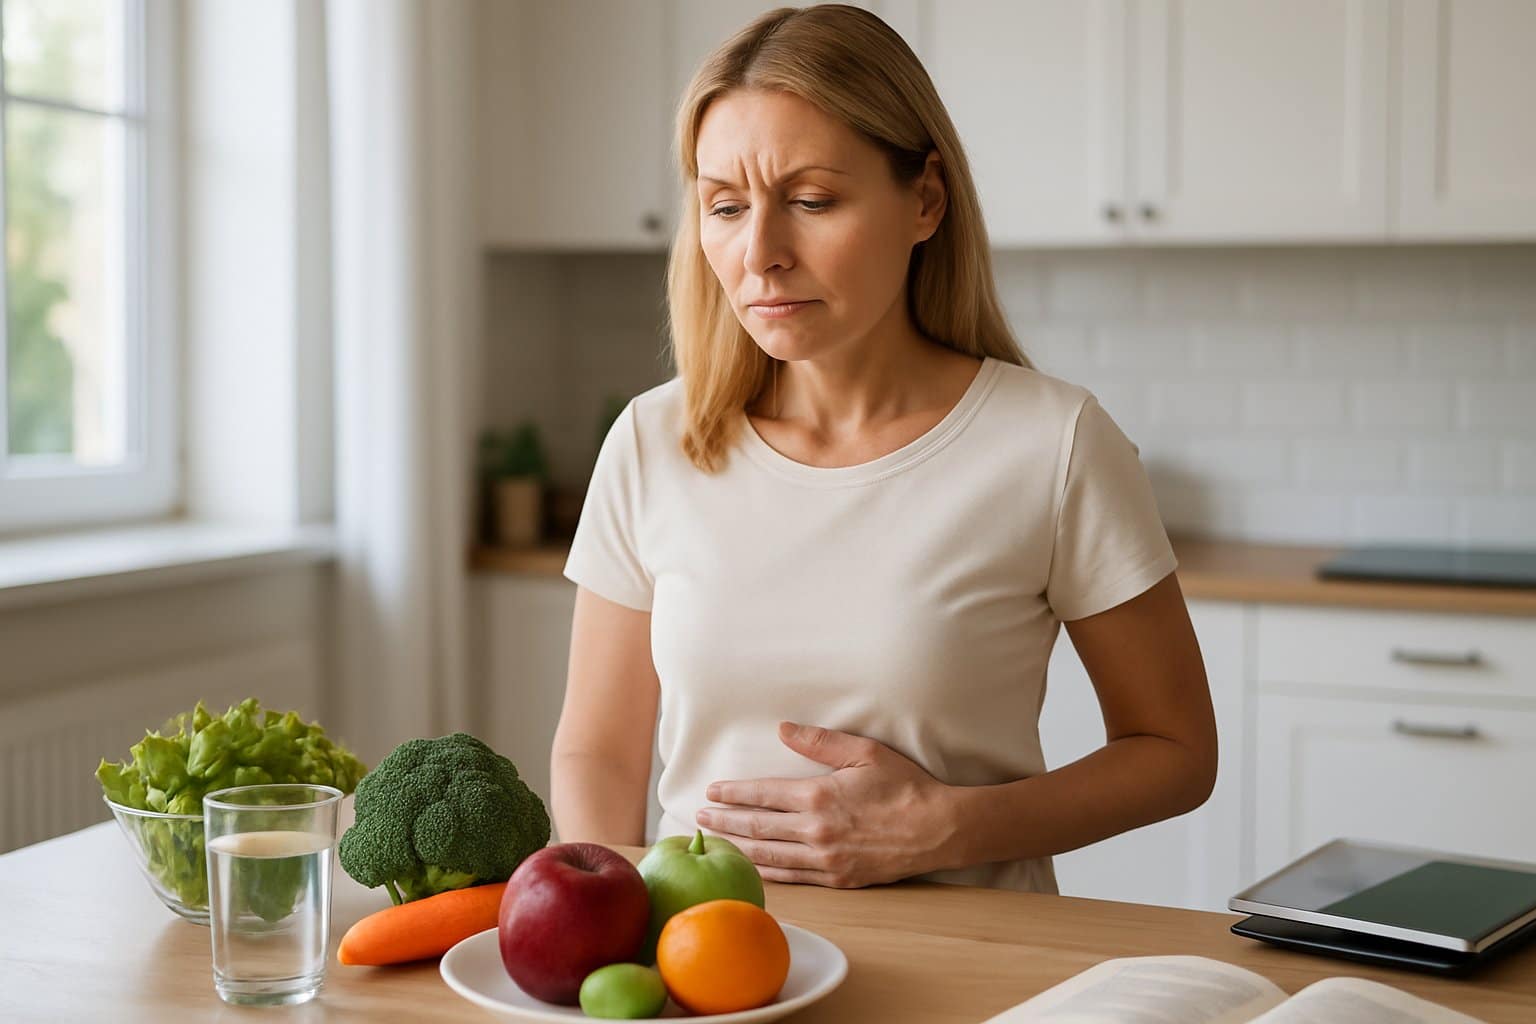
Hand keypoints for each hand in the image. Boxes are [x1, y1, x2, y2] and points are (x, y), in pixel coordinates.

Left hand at [695, 722, 956, 887]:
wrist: (939, 829)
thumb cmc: (904, 786)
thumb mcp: (865, 751)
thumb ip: (820, 741)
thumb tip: (783, 729)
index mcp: (818, 796)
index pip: (762, 795)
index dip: (733, 793)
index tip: (712, 791)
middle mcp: (815, 831)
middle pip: (757, 827)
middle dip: (725, 821)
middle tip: (700, 818)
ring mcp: (825, 859)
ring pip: (769, 855)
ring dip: (738, 848)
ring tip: (715, 842)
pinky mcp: (838, 879)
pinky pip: (793, 877)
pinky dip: (767, 873)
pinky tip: (751, 868)